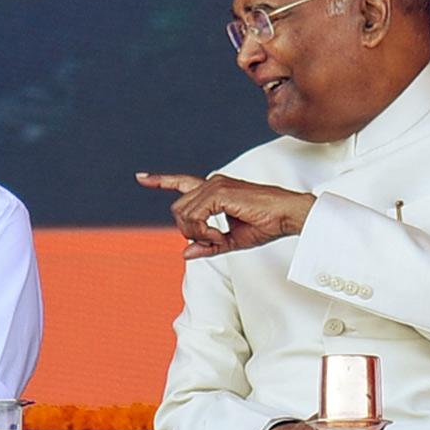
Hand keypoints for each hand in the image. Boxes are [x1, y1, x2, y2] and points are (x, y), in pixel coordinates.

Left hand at [136, 172, 315, 258]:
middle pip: (178, 210)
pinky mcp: (220, 193)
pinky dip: (204, 232)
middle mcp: (212, 184)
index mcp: (215, 190)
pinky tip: (219, 236)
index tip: (140, 177)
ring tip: (219, 238)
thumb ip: (208, 245)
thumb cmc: (266, 225)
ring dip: (197, 233)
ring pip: (183, 214)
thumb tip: (184, 253)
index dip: (160, 181)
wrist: (288, 215)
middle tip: (213, 241)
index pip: (181, 182)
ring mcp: (215, 186)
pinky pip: (196, 217)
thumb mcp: (232, 240)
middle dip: (188, 231)